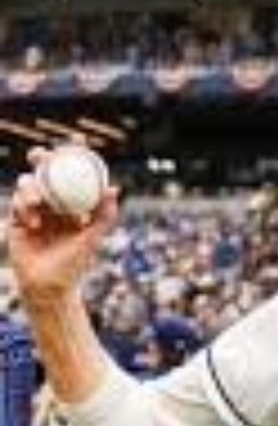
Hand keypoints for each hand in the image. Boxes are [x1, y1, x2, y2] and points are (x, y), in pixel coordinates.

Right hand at [7, 146, 119, 306]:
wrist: (48, 286)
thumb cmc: (75, 264)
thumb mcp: (91, 238)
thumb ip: (103, 215)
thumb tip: (114, 189)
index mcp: (75, 204)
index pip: (76, 174)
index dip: (75, 155)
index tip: (79, 139)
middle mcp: (55, 203)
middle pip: (45, 172)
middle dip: (41, 158)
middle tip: (41, 155)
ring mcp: (35, 210)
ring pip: (28, 184)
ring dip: (30, 188)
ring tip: (36, 203)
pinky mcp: (17, 219)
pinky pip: (16, 202)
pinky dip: (23, 207)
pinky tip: (31, 222)